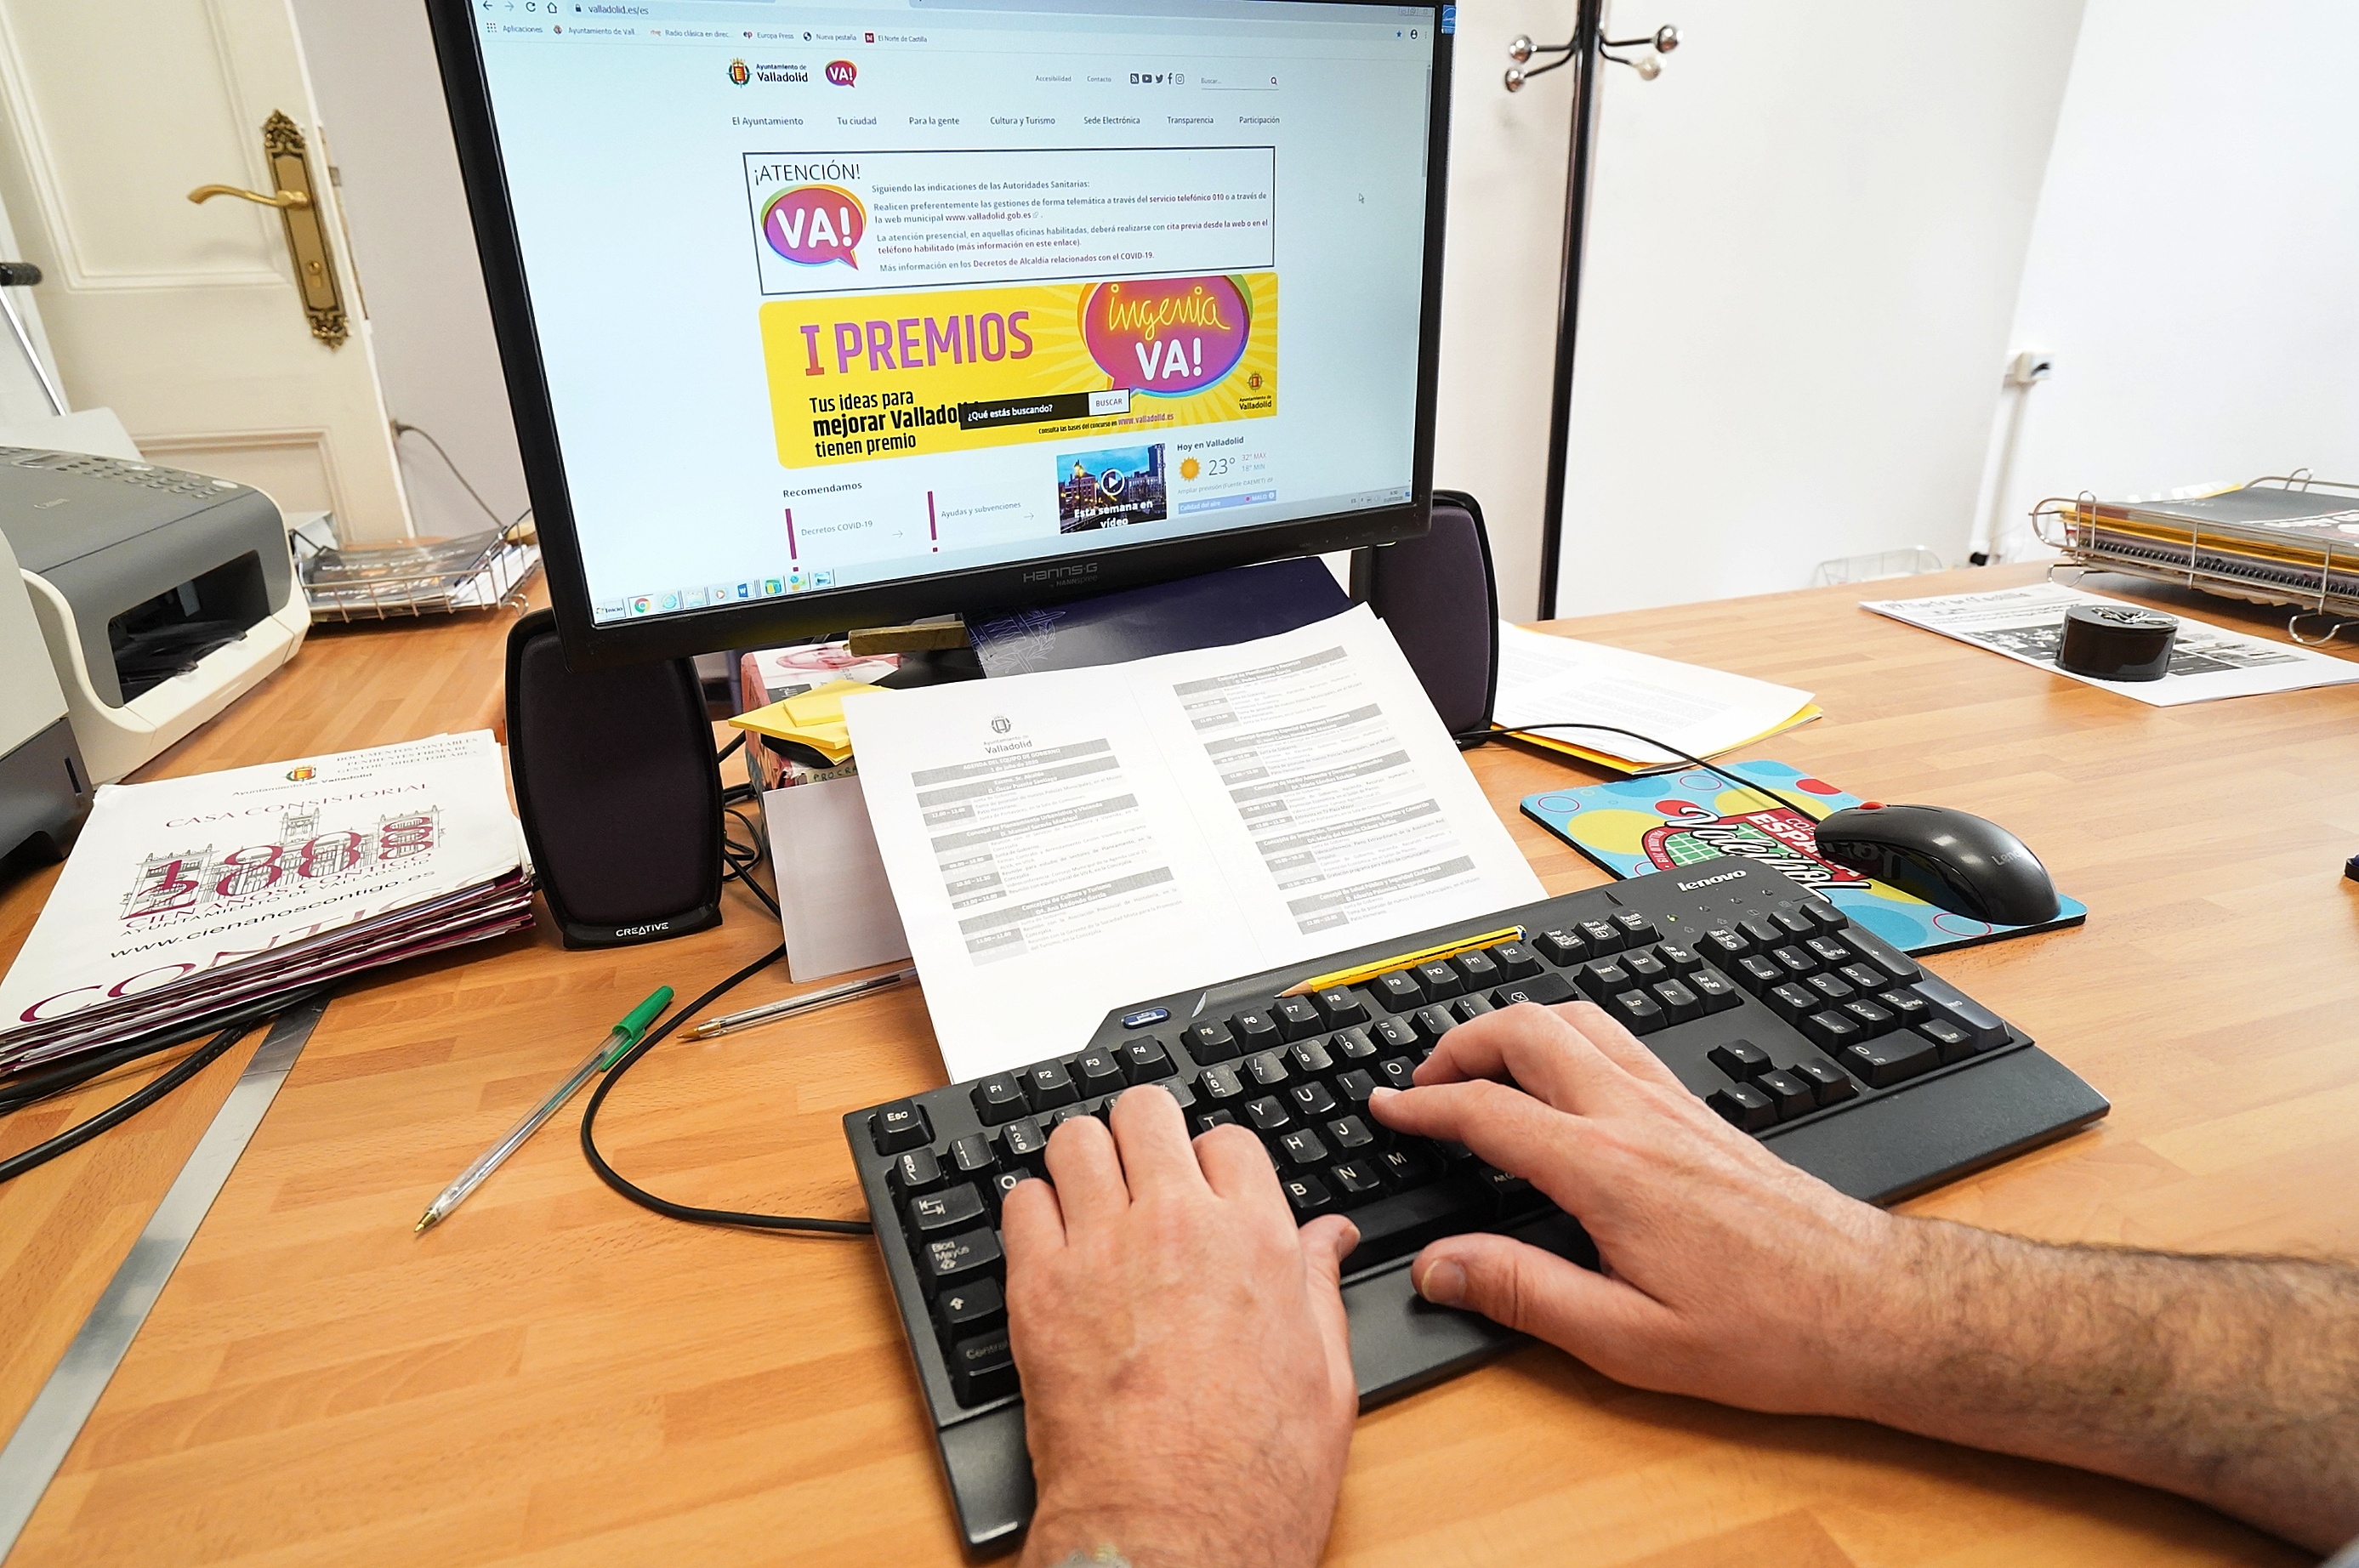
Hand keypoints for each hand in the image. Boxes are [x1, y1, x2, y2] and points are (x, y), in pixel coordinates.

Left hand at [1002, 1085, 1360, 1567]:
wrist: (1172, 1534)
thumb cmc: (1254, 1476)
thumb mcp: (1326, 1378)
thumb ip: (1319, 1287)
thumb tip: (1328, 1236)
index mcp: (1256, 1239)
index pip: (1228, 1139)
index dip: (1214, 1161)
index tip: (1204, 1187)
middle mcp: (1177, 1225)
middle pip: (1146, 1112)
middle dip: (1144, 1134)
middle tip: (1139, 1169)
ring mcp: (1102, 1250)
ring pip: (1075, 1140)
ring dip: (1083, 1161)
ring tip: (1088, 1198)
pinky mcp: (1038, 1288)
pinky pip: (1020, 1203)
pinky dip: (1032, 1212)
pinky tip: (1049, 1244)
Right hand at [1368, 999, 1902, 1417]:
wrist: (1872, 1308)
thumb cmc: (1765, 1332)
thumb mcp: (1627, 1340)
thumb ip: (1523, 1294)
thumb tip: (1441, 1267)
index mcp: (1607, 1169)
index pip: (1487, 1111)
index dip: (1422, 1106)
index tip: (1385, 1110)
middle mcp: (1638, 1117)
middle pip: (1527, 1030)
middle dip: (1458, 1042)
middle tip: (1421, 1081)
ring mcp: (1675, 1105)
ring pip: (1578, 1017)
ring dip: (1514, 1027)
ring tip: (1479, 1065)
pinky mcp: (1702, 1113)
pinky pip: (1619, 1040)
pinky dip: (1567, 1036)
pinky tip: (1563, 1076)